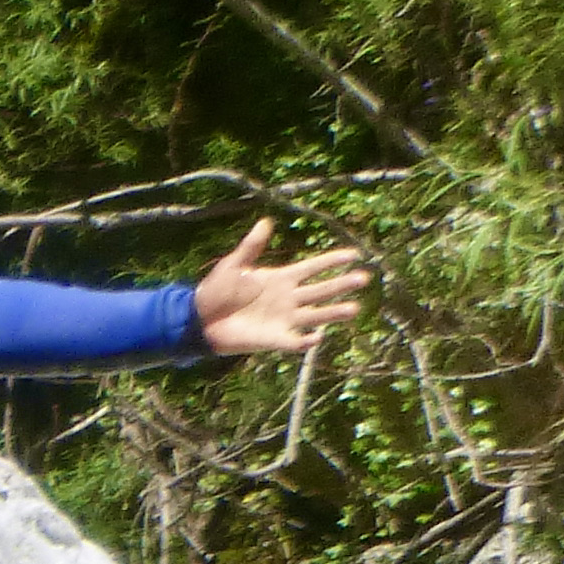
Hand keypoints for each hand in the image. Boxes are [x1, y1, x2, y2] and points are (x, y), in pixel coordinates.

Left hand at [193, 220, 371, 355]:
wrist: (199, 319)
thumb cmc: (216, 291)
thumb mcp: (234, 265)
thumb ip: (251, 246)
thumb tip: (265, 222)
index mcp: (281, 279)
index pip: (313, 268)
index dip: (332, 261)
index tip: (353, 254)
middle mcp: (288, 298)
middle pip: (321, 290)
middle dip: (342, 284)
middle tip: (364, 278)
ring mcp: (283, 319)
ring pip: (315, 315)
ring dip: (333, 313)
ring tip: (354, 309)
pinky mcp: (274, 338)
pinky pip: (294, 341)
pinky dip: (306, 341)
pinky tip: (317, 337)